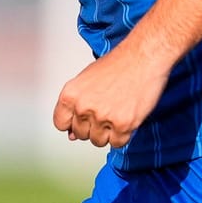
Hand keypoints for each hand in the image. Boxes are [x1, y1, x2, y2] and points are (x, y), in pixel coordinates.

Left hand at [52, 45, 170, 148]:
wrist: (142, 59)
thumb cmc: (116, 65)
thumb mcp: (86, 80)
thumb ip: (75, 106)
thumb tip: (71, 134)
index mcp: (70, 95)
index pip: (60, 123)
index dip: (71, 123)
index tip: (80, 120)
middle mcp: (83, 107)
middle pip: (80, 134)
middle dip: (91, 127)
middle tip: (103, 112)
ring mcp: (103, 117)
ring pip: (97, 141)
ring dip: (106, 133)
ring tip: (115, 114)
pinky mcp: (123, 125)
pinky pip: (117, 143)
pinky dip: (122, 136)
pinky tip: (125, 120)